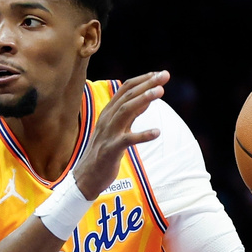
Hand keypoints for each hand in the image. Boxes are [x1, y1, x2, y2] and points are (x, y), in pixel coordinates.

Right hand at [71, 71, 168, 198]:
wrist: (86, 177)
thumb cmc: (103, 152)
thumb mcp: (117, 129)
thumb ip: (130, 114)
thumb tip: (147, 99)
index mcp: (108, 113)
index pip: (125, 90)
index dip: (142, 80)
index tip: (159, 73)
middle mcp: (107, 119)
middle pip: (127, 96)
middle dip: (147, 84)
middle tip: (165, 75)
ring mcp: (108, 134)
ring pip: (125, 111)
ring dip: (143, 100)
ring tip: (160, 92)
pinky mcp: (111, 150)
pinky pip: (127, 140)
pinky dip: (142, 135)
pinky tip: (157, 132)